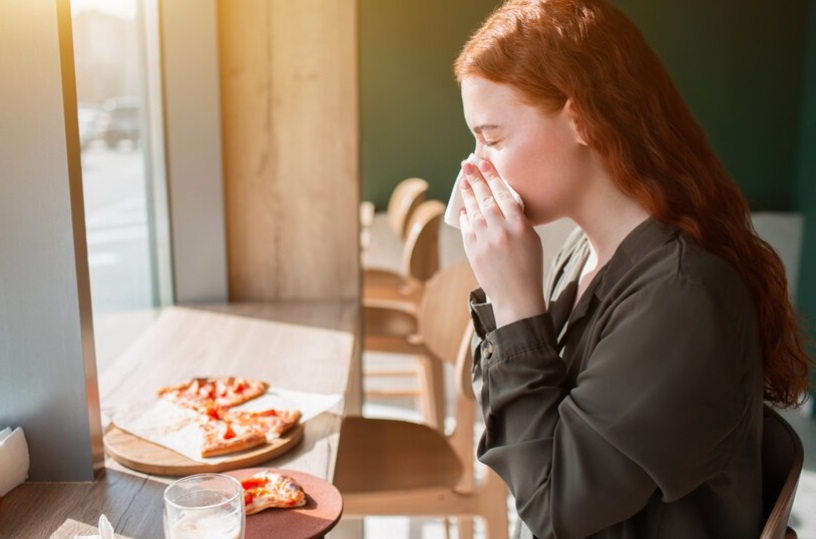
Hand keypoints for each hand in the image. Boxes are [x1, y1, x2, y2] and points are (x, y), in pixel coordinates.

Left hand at [458, 158, 545, 326]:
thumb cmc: (529, 267)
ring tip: (463, 180)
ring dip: (468, 194)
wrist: (517, 297)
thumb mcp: (532, 239)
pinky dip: (465, 216)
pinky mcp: (473, 252)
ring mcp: (485, 241)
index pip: (504, 194)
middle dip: (475, 179)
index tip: (484, 163)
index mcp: (520, 225)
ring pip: (474, 211)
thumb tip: (502, 200)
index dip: (492, 177)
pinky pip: (466, 228)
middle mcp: (501, 230)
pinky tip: (463, 207)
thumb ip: (518, 219)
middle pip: (485, 198)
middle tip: (466, 165)